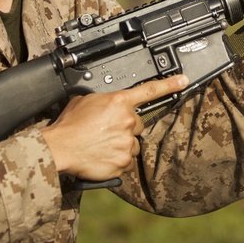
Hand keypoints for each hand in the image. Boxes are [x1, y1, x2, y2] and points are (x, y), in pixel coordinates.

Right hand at [40, 75, 189, 181]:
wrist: (60, 148)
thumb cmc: (69, 125)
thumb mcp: (85, 100)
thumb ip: (105, 99)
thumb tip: (108, 103)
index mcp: (119, 101)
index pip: (150, 90)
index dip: (170, 84)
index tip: (183, 80)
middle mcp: (127, 120)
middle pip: (138, 123)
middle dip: (126, 127)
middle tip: (106, 131)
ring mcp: (127, 142)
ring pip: (133, 144)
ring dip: (122, 144)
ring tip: (101, 145)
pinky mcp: (124, 162)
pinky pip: (127, 161)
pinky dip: (117, 161)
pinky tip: (103, 156)